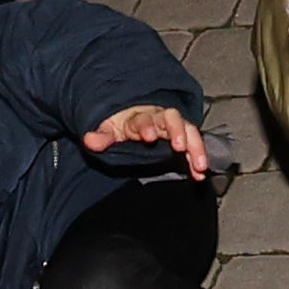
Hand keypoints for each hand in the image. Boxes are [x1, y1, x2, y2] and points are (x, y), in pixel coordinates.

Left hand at [82, 102, 213, 177]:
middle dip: (177, 131)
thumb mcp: (109, 130)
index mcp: (139, 118)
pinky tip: (200, 171)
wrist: (135, 116)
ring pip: (188, 130)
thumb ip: (101, 137)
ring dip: (195, 146)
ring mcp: (173, 127)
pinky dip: (198, 157)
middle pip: (172, 118)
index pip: (143, 119)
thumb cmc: (123, 125)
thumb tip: (89, 139)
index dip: (147, 126)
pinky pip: (194, 144)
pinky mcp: (182, 137)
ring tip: (199, 164)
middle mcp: (159, 118)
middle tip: (180, 146)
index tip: (148, 136)